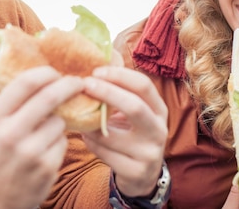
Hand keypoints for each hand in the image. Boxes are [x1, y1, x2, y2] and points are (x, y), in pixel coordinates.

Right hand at [0, 66, 84, 208]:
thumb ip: (14, 101)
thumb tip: (46, 74)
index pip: (27, 81)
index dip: (48, 72)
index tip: (57, 72)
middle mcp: (10, 132)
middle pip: (51, 95)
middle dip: (70, 85)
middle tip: (78, 82)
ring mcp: (30, 151)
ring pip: (60, 121)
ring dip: (58, 122)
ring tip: (43, 134)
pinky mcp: (47, 167)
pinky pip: (63, 142)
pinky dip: (58, 143)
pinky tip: (44, 152)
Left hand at [81, 61, 167, 197]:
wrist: (143, 175)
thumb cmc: (131, 134)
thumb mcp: (133, 112)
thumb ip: (120, 92)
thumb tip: (97, 63)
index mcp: (159, 109)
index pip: (143, 85)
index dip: (119, 75)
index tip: (95, 71)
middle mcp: (159, 129)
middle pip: (134, 106)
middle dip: (107, 92)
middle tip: (84, 84)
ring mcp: (149, 153)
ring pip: (112, 134)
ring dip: (90, 123)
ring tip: (80, 115)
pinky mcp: (136, 172)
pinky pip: (104, 153)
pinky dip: (90, 142)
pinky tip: (86, 136)